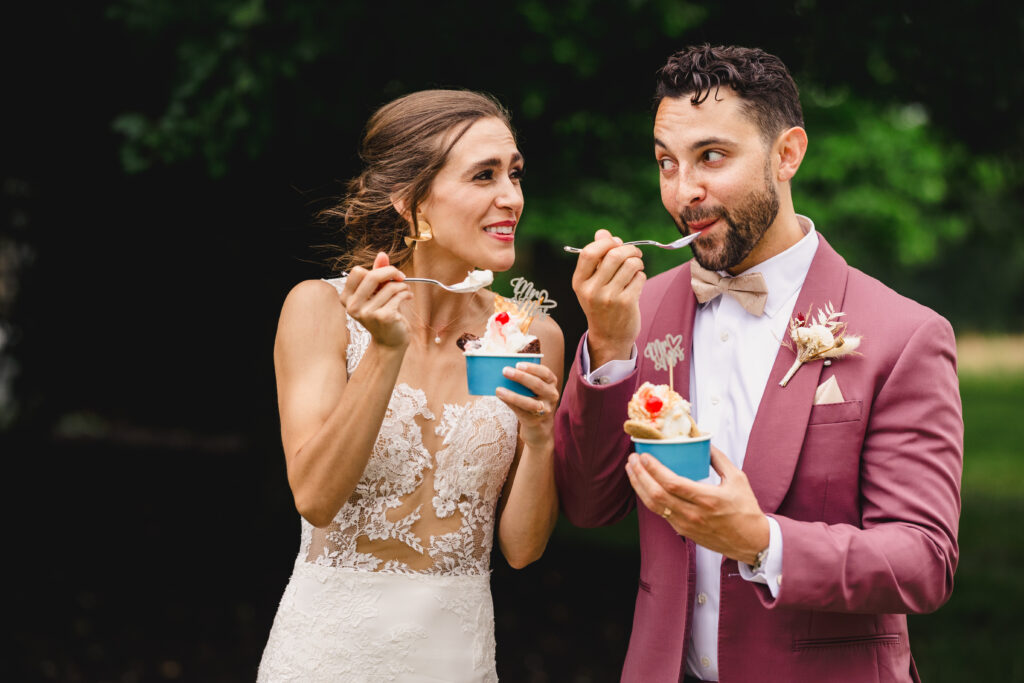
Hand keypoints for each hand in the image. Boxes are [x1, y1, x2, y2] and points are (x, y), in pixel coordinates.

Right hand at [340, 253, 411, 349]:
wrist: (390, 342)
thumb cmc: (383, 315)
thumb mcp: (378, 293)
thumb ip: (378, 273)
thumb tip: (382, 254)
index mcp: (347, 299)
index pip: (357, 272)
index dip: (376, 270)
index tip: (388, 274)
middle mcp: (353, 307)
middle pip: (372, 276)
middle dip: (391, 272)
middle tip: (401, 276)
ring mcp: (367, 313)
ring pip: (389, 287)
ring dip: (402, 286)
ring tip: (405, 291)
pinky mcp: (383, 317)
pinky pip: (398, 295)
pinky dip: (406, 294)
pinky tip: (408, 298)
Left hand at [495, 362, 560, 447]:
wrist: (539, 425)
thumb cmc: (532, 399)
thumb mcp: (534, 389)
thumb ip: (525, 380)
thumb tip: (505, 371)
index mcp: (551, 383)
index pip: (545, 373)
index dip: (532, 368)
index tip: (518, 364)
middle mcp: (552, 395)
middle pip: (537, 385)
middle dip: (520, 377)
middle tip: (505, 371)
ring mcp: (545, 409)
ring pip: (529, 402)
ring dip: (513, 395)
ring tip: (499, 389)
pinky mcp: (535, 420)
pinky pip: (521, 412)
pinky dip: (510, 404)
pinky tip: (501, 397)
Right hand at [571, 229, 644, 366]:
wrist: (608, 337)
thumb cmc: (601, 304)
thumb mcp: (592, 283)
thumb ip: (597, 257)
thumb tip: (603, 233)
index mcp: (579, 282)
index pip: (588, 252)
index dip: (605, 242)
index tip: (615, 243)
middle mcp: (591, 290)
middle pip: (614, 255)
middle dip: (629, 249)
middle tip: (635, 253)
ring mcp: (609, 297)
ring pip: (630, 264)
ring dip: (637, 262)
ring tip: (636, 268)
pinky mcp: (626, 303)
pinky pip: (640, 278)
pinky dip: (641, 276)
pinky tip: (636, 283)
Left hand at [625, 445, 769, 564]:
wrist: (751, 542)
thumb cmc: (746, 511)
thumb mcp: (738, 479)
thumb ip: (719, 459)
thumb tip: (704, 441)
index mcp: (708, 500)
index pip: (672, 483)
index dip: (654, 469)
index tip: (645, 455)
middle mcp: (693, 514)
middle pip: (656, 494)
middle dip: (640, 475)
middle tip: (633, 459)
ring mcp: (685, 524)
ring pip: (653, 506)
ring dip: (638, 486)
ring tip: (631, 470)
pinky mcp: (682, 531)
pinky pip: (659, 513)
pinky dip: (648, 497)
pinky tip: (643, 485)